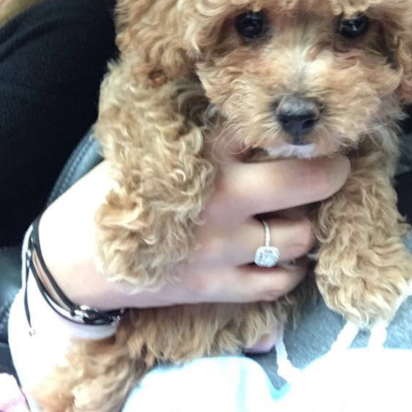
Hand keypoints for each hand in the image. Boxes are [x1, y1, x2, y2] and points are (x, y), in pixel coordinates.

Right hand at [38, 148, 349, 311]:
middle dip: (330, 170)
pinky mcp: (217, 287)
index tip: (314, 124)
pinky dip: (289, 270)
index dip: (295, 125)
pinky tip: (283, 259)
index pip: (263, 128)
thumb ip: (202, 144)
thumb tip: (256, 131)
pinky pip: (277, 282)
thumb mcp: (150, 155)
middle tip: (336, 166)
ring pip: (298, 236)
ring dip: (307, 226)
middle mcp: (220, 200)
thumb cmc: (111, 197)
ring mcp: (222, 249)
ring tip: (302, 217)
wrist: (75, 260)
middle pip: (303, 180)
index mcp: (200, 157)